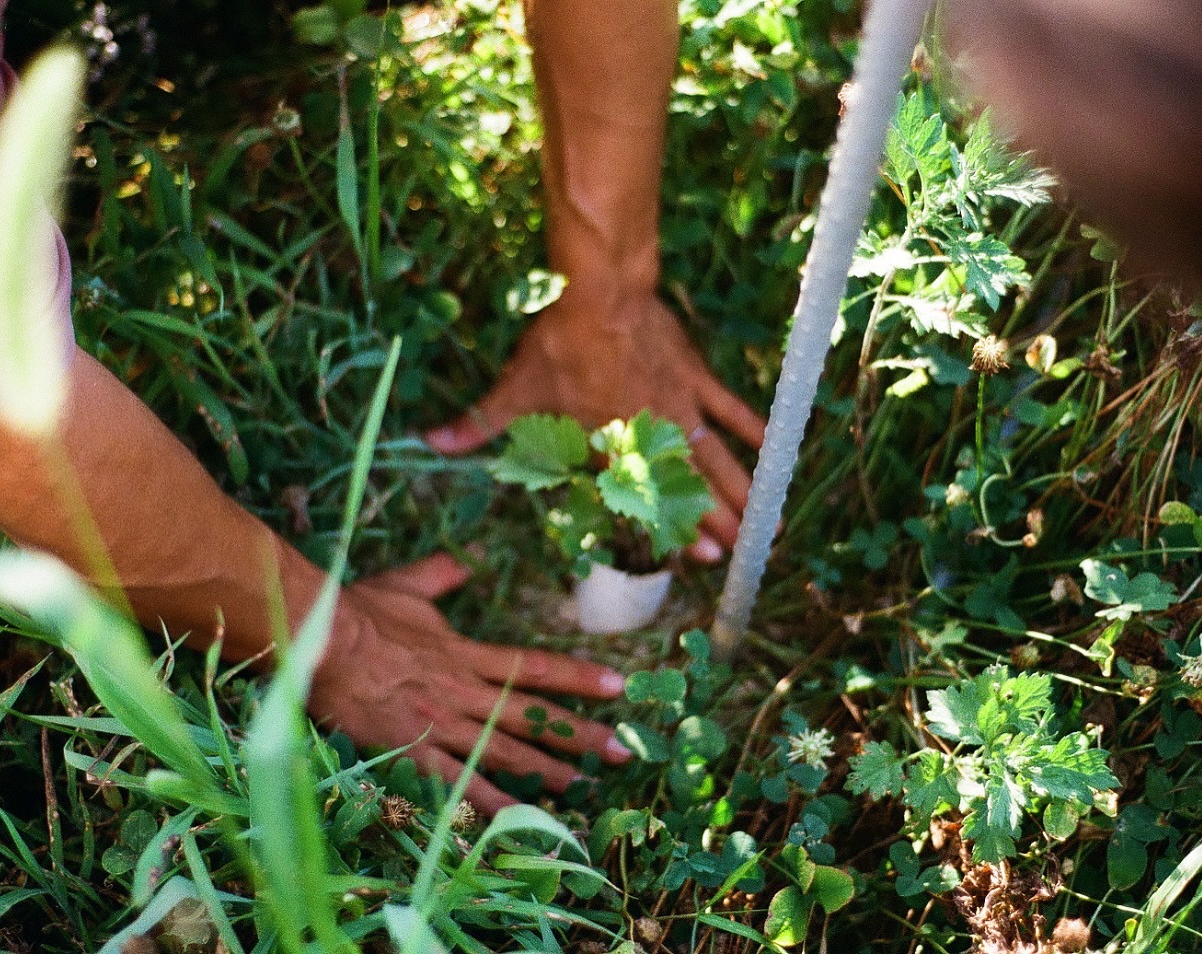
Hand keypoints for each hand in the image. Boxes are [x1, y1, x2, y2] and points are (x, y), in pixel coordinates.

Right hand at [308, 553, 631, 813]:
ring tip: (583, 788)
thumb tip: (466, 557)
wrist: (320, 643)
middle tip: (624, 753)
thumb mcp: (408, 584)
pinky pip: (457, 785)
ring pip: (506, 754)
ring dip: (548, 773)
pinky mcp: (413, 753)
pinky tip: (516, 820)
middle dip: (581, 736)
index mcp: (466, 654)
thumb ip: (442, 574)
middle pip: (534, 718)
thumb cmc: (359, 612)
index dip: (580, 678)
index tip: (618, 688)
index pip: (536, 668)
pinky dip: (488, 804)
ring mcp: (441, 726)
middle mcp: (464, 693)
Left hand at [425, 292, 765, 558]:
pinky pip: (730, 408)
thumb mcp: (515, 390)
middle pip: (691, 490)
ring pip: (719, 460)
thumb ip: (478, 423)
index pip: (645, 502)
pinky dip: (751, 428)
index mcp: (610, 449)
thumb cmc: (556, 346)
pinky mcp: (695, 376)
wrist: (599, 294)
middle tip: (741, 557)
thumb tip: (429, 440)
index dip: (672, 533)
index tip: (697, 560)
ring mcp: (680, 407)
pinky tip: (772, 448)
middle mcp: (652, 437)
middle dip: (718, 525)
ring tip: (765, 523)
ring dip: (743, 491)